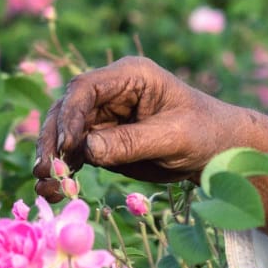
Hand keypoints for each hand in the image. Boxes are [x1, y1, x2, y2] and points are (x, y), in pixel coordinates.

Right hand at [34, 56, 267, 244]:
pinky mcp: (102, 141)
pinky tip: (53, 191)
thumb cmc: (206, 133)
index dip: (70, 116)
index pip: (86, 89)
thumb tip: (85, 149)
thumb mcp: (173, 137)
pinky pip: (74, 154)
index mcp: (130, 77)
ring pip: (64, 134)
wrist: (220, 152)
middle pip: (66, 111)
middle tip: (47, 171)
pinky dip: (63, 171)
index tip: (66, 146)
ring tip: (46, 186)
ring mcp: (103, 117)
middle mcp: (110, 93)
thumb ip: (130, 142)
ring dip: (52, 159)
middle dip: (53, 141)